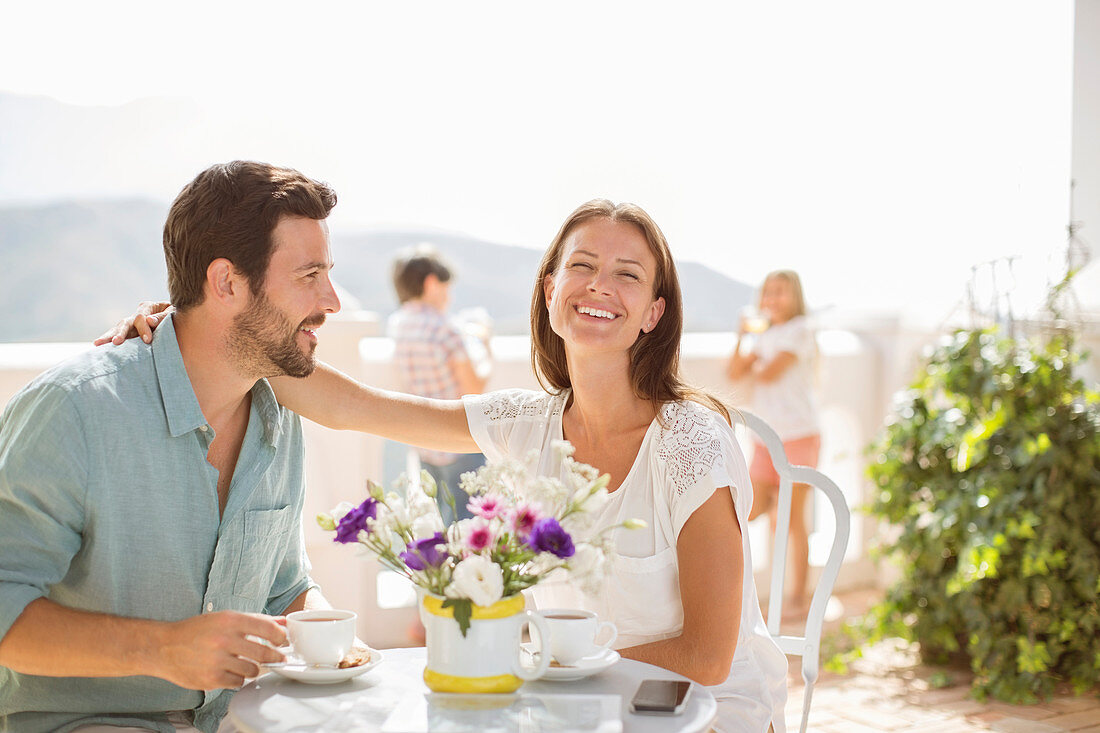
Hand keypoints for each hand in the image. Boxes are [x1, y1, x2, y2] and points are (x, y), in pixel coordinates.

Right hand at [93, 301, 173, 345]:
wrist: (180, 322)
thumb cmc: (178, 316)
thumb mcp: (174, 314)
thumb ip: (163, 317)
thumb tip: (149, 320)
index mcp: (148, 307)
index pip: (141, 317)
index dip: (143, 329)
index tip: (148, 340)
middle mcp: (137, 315)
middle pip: (125, 323)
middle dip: (120, 333)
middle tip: (116, 342)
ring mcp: (132, 325)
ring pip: (118, 330)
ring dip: (109, 337)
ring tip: (97, 344)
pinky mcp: (131, 335)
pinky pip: (119, 338)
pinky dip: (110, 342)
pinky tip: (99, 348)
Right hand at [153, 611, 286, 690]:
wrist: (164, 647)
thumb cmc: (196, 631)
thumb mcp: (225, 618)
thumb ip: (256, 620)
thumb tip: (283, 622)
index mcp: (230, 621)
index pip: (268, 628)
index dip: (281, 637)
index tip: (283, 641)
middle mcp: (224, 640)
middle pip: (264, 653)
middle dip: (275, 657)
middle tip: (278, 658)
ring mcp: (217, 661)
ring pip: (252, 670)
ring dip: (253, 668)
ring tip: (245, 663)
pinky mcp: (211, 679)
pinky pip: (237, 682)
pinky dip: (237, 678)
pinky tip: (229, 671)